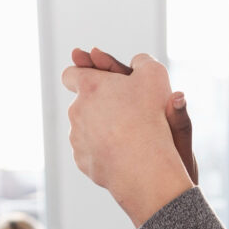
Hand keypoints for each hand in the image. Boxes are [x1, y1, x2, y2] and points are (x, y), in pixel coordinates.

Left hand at [62, 51, 192, 225]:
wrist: (144, 166)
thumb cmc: (151, 118)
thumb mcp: (156, 76)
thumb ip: (144, 62)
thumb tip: (137, 62)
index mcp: (89, 86)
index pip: (71, 73)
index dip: (84, 75)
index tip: (97, 81)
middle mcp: (76, 110)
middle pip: (81, 102)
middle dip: (97, 104)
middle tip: (122, 110)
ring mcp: (76, 138)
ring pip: (84, 127)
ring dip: (99, 127)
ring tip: (125, 135)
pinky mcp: (81, 161)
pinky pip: (89, 150)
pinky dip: (101, 149)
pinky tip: (121, 153)